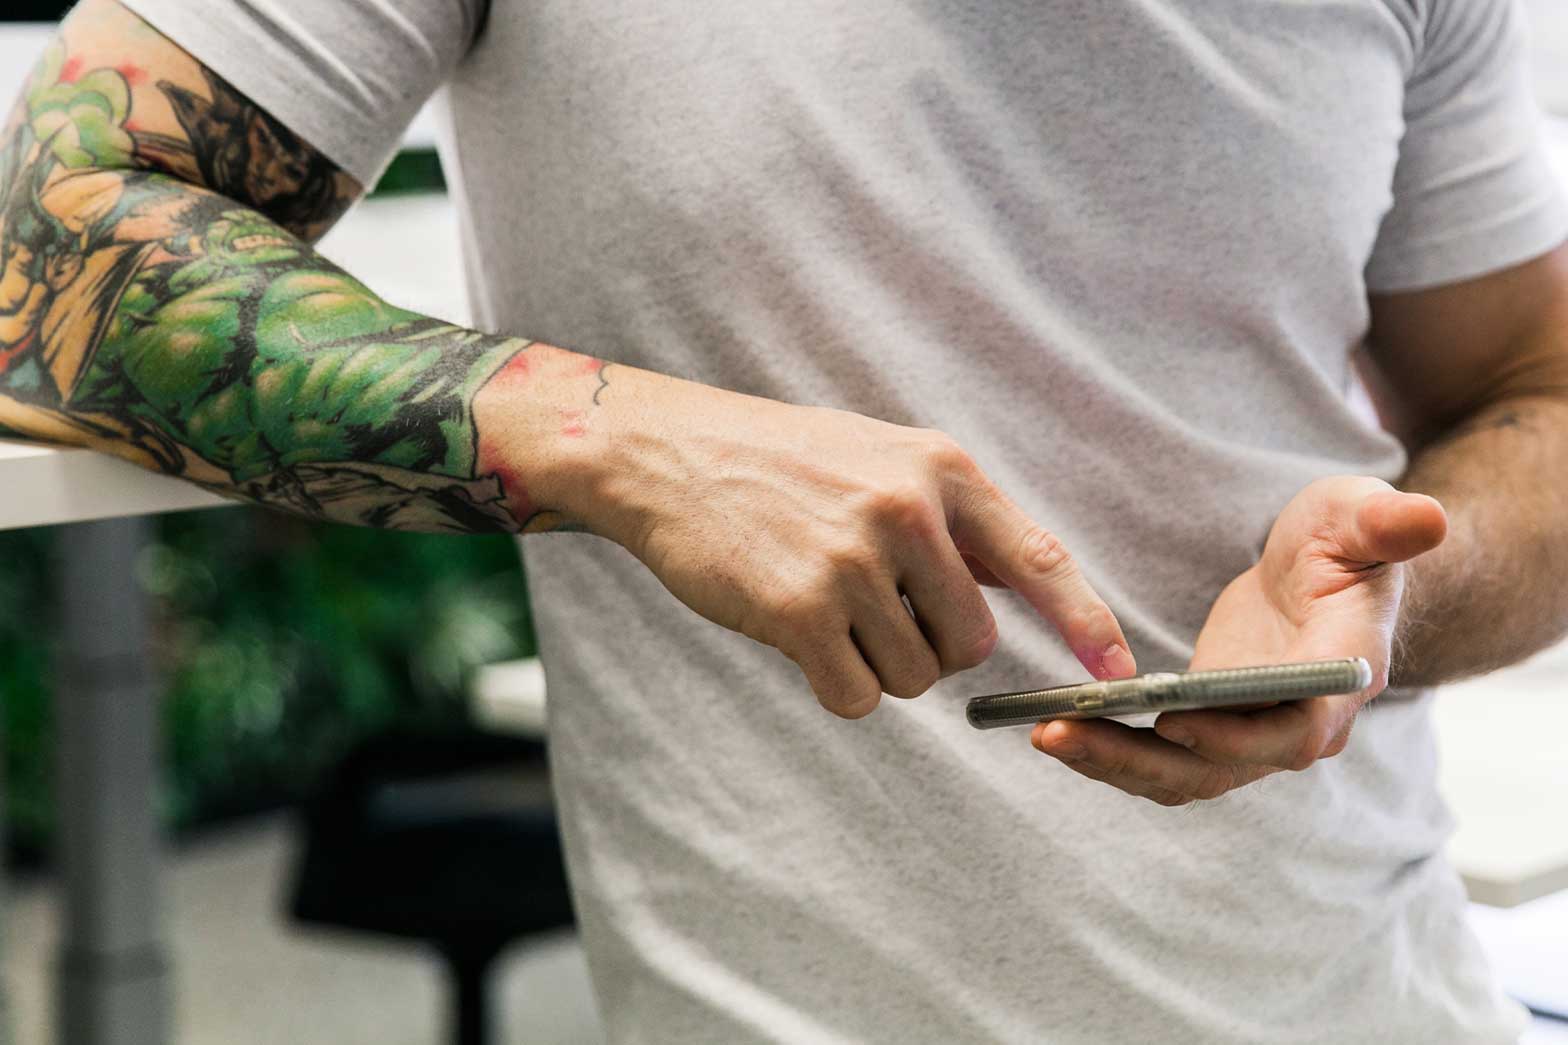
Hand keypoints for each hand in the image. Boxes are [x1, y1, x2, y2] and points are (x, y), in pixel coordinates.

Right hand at [557, 367, 1135, 717]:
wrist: (672, 456)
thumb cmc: (783, 463)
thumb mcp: (882, 459)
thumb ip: (952, 518)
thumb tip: (1021, 592)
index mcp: (942, 470)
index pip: (1040, 560)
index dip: (1086, 624)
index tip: (1118, 676)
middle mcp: (909, 511)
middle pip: (971, 645)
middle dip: (931, 647)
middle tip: (874, 610)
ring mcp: (853, 560)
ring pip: (913, 677)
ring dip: (874, 664)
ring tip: (824, 606)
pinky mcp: (799, 610)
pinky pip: (856, 696)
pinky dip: (835, 685)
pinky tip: (797, 635)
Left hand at [1031, 476, 1447, 803]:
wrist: (1327, 574)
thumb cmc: (1346, 541)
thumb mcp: (1361, 517)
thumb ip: (1385, 523)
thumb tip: (1425, 517)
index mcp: (1341, 677)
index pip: (1295, 729)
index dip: (1237, 733)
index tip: (1172, 719)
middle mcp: (1300, 724)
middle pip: (1219, 767)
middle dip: (1137, 758)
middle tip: (1059, 733)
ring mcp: (1252, 735)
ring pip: (1182, 775)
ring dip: (1111, 763)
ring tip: (1042, 734)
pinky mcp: (1213, 730)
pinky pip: (1162, 760)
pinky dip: (1112, 752)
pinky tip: (1056, 727)